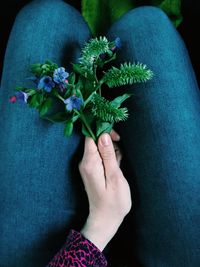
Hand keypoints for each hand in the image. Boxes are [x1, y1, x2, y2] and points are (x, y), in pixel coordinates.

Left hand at [79, 130, 131, 250]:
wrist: (105, 219)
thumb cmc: (113, 201)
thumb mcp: (115, 177)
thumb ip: (108, 155)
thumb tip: (103, 135)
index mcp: (89, 162)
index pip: (91, 136)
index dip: (103, 132)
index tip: (116, 138)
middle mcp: (85, 162)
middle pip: (94, 140)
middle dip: (109, 142)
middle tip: (119, 155)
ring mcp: (87, 166)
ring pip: (99, 148)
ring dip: (111, 151)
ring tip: (118, 165)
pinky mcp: (91, 170)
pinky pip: (100, 156)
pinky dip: (109, 158)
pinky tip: (115, 167)